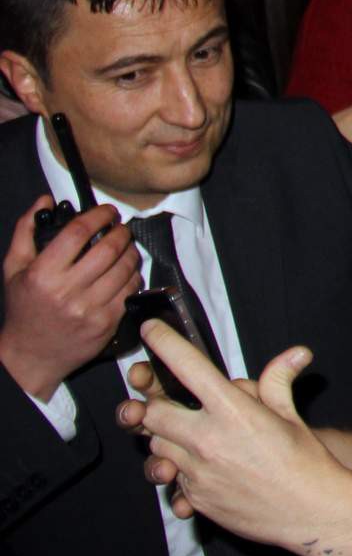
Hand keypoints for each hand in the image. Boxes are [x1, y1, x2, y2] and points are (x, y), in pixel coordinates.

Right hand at [0, 199, 140, 398]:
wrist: (31, 355)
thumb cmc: (23, 308)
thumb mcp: (14, 268)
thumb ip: (26, 231)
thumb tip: (44, 200)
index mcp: (43, 274)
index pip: (79, 232)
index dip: (99, 215)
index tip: (107, 211)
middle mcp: (68, 291)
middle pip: (110, 248)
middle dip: (121, 231)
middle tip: (120, 228)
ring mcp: (90, 308)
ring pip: (126, 267)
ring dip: (131, 251)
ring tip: (125, 247)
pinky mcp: (108, 322)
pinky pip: (131, 289)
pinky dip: (134, 275)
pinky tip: (125, 271)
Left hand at [124, 322, 346, 550]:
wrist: (310, 511)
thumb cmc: (305, 461)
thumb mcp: (290, 415)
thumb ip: (278, 381)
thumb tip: (296, 353)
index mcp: (232, 411)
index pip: (187, 367)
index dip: (164, 344)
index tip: (152, 330)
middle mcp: (207, 440)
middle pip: (153, 413)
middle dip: (152, 404)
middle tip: (164, 400)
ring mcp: (197, 472)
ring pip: (157, 447)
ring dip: (165, 438)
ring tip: (191, 436)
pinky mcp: (195, 497)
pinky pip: (174, 478)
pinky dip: (181, 468)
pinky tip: (205, 466)